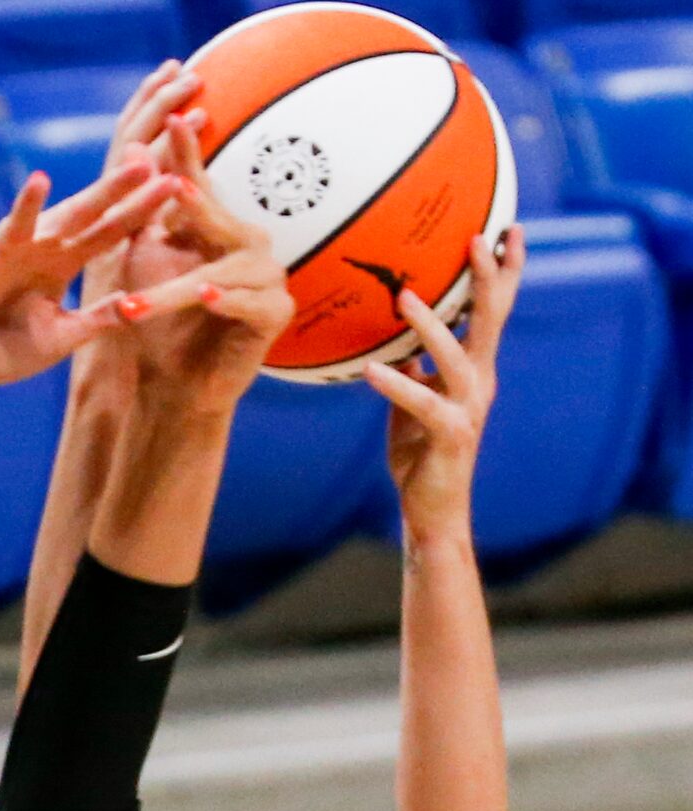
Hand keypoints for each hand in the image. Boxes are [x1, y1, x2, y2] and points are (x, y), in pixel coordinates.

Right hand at [0, 161, 181, 404]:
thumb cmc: (2, 349)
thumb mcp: (59, 339)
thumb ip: (94, 321)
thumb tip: (135, 303)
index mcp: (62, 261)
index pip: (110, 231)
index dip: (142, 211)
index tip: (179, 185)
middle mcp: (35, 248)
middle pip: (78, 214)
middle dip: (109, 190)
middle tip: (145, 161)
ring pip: (20, 223)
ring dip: (29, 204)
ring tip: (43, 182)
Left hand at [78, 63, 293, 413]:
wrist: (172, 386)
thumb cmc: (156, 326)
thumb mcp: (143, 264)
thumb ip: (142, 213)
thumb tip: (132, 147)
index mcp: (218, 229)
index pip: (199, 187)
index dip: (188, 155)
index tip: (174, 118)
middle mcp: (249, 246)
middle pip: (220, 222)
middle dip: (196, 207)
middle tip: (174, 188)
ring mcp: (268, 279)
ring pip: (226, 269)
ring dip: (185, 280)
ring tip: (166, 274)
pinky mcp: (275, 315)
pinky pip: (251, 303)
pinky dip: (227, 300)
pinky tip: (207, 294)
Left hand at [364, 227, 524, 543]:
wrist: (432, 512)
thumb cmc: (422, 456)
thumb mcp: (414, 404)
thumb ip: (413, 370)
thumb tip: (397, 342)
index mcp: (474, 372)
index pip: (492, 313)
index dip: (504, 272)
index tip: (508, 229)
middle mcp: (479, 384)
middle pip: (490, 321)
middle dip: (488, 278)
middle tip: (480, 236)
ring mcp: (467, 409)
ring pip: (455, 357)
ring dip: (431, 325)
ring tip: (404, 298)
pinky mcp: (448, 435)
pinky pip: (421, 404)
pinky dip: (396, 385)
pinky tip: (372, 370)